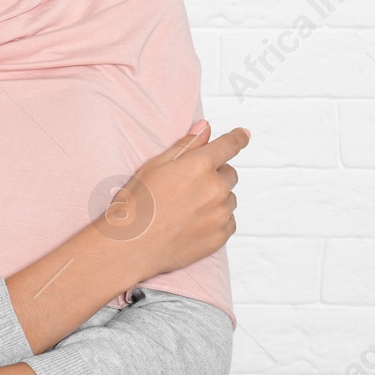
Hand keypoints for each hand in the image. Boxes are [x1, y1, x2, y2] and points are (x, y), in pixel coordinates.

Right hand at [97, 119, 247, 276]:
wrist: (131, 247)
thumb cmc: (137, 205)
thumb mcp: (155, 166)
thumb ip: (185, 145)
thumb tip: (206, 127)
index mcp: (199, 165)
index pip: (229, 146)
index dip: (238, 138)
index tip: (244, 135)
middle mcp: (215, 188)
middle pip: (230, 174)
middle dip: (216, 175)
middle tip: (190, 187)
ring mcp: (220, 214)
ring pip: (230, 198)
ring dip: (217, 198)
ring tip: (188, 208)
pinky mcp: (220, 237)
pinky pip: (229, 221)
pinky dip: (217, 219)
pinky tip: (193, 223)